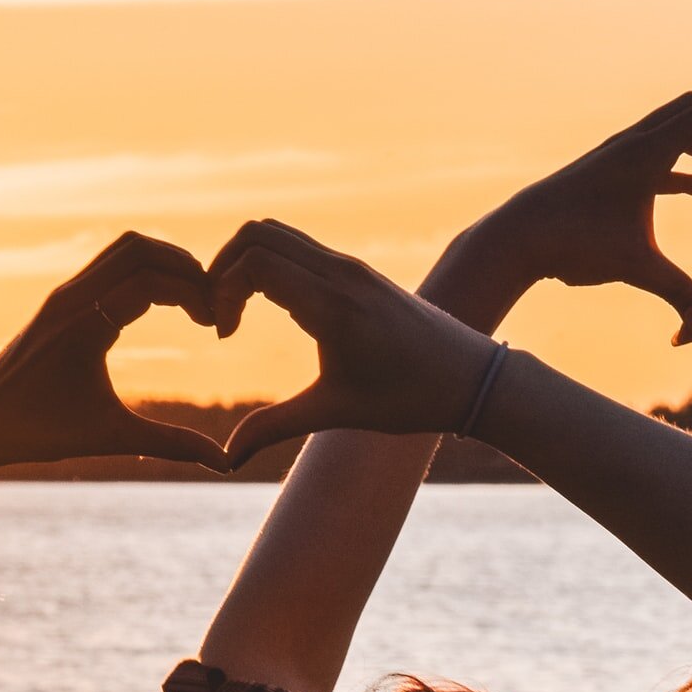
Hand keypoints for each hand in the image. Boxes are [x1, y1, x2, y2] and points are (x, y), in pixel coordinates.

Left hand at [0, 233, 228, 471]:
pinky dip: (142, 270)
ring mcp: (63, 294)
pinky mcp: (60, 300)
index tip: (215, 326)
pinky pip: (109, 264)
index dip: (195, 295)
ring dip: (164, 263)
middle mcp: (71, 297)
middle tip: (212, 301)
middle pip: (140, 248)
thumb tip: (226, 464)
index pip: (152, 281)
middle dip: (185, 266)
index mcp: (84, 324)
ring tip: (194, 298)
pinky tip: (163, 302)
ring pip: (124, 249)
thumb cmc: (40, 432)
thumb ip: (172, 444)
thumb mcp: (113, 437)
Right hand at [209, 220, 497, 462]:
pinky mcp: (358, 271)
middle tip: (220, 315)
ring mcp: (351, 267)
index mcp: (333, 304)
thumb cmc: (409, 399)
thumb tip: (227, 459)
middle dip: (223, 267)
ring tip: (239, 311)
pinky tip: (273, 309)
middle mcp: (340, 273)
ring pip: (277, 232)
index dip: (222, 291)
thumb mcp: (336, 412)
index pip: (255, 261)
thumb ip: (275, 427)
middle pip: (257, 232)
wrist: (471, 378)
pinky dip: (271, 264)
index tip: (225, 334)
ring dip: (246, 262)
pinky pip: (300, 246)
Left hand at [441, 91, 691, 340]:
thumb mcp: (632, 267)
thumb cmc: (572, 245)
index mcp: (643, 152)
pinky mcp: (613, 174)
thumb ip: (677, 293)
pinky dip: (690, 170)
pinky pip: (664, 157)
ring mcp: (621, 156)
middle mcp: (632, 144)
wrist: (516, 238)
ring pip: (678, 132)